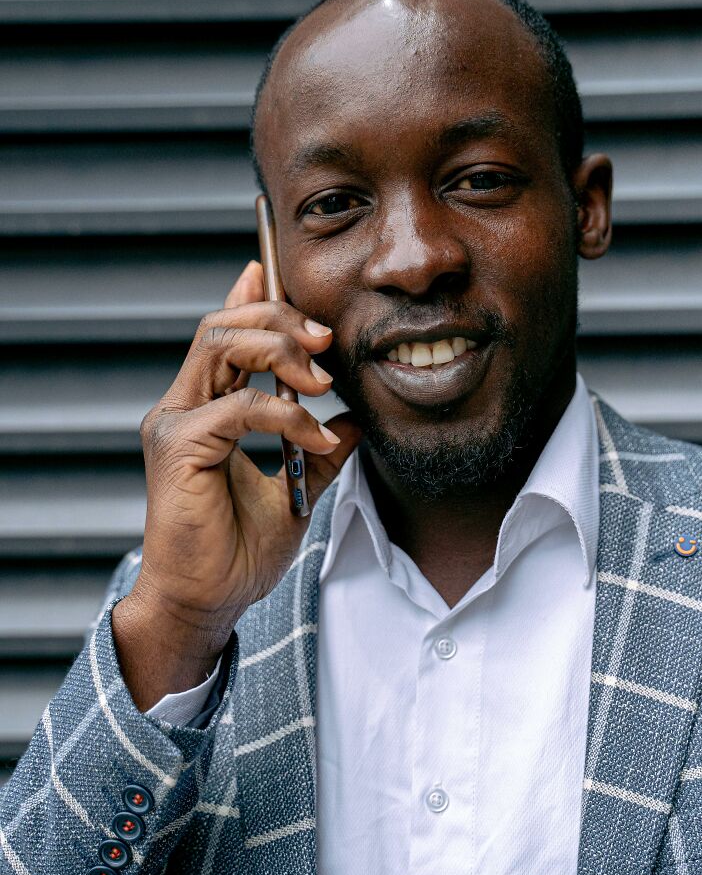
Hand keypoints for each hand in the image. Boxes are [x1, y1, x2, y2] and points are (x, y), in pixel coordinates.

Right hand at [112, 261, 360, 709]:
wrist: (209, 603)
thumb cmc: (238, 554)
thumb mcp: (296, 490)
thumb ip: (318, 449)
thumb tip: (352, 419)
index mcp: (203, 412)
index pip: (221, 337)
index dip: (247, 299)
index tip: (273, 271)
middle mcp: (183, 409)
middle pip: (222, 327)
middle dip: (279, 320)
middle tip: (325, 338)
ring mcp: (176, 425)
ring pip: (220, 346)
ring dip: (279, 351)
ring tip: (321, 380)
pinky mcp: (180, 449)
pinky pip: (240, 408)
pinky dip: (288, 416)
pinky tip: (316, 439)